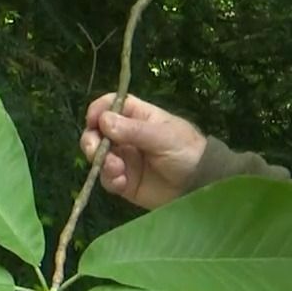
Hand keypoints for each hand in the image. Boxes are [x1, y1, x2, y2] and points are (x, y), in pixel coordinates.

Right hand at [81, 93, 206, 209]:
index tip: (93, 120)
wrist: (200, 185)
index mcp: (138, 117)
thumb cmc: (186, 151)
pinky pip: (107, 178)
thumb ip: (133, 130)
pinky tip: (121, 182)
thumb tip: (103, 120)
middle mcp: (127, 136)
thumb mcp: (163, 136)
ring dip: (101, 161)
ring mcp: (125, 159)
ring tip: (116, 169)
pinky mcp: (125, 181)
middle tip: (95, 150)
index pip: (111, 105)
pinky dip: (109, 179)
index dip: (99, 110)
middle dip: (91, 139)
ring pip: (98, 156)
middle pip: (97, 131)